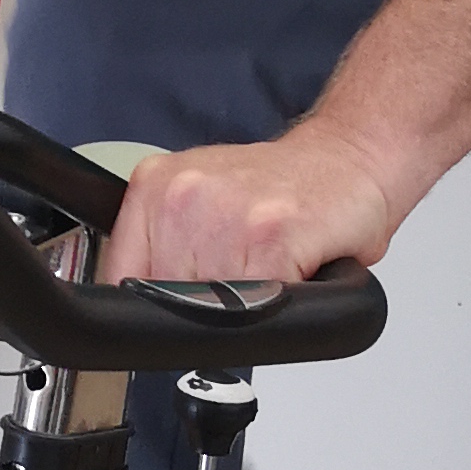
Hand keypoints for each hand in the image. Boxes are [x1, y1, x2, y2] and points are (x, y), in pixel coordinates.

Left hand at [102, 118, 397, 286]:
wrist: (350, 157)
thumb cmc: (281, 188)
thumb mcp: (202, 200)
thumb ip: (164, 244)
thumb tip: (140, 308)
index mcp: (155, 187)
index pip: (120, 276)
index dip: (153, 305)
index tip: (178, 306)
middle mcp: (183, 197)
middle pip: (167, 300)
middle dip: (206, 306)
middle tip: (244, 273)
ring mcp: (226, 217)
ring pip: (213, 311)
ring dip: (248, 307)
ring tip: (270, 267)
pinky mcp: (273, 240)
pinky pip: (260, 308)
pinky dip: (281, 306)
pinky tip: (295, 268)